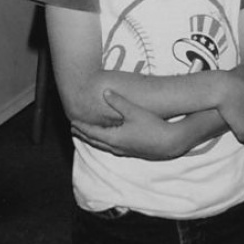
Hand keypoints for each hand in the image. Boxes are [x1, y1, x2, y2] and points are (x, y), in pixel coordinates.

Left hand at [71, 90, 185, 160]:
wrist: (170, 142)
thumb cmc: (152, 126)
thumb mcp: (134, 111)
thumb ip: (118, 102)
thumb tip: (105, 92)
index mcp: (114, 138)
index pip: (92, 132)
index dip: (82, 126)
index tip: (72, 122)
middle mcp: (116, 147)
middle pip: (95, 141)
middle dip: (84, 134)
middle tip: (74, 128)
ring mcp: (124, 151)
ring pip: (104, 146)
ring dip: (93, 140)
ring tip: (86, 135)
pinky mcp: (132, 152)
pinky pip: (112, 148)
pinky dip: (104, 143)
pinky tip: (108, 140)